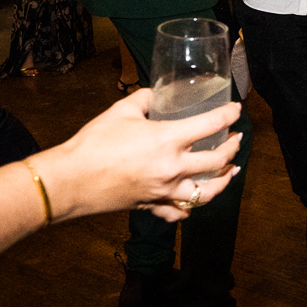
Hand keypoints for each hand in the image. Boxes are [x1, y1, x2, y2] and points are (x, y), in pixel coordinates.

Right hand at [30, 89, 244, 223]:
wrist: (70, 181)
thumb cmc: (93, 144)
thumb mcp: (120, 111)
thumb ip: (143, 99)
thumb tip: (153, 94)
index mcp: (167, 140)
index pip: (211, 125)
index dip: (228, 115)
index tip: (236, 111)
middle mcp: (172, 168)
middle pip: (217, 162)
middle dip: (232, 149)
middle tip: (236, 140)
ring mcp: (164, 191)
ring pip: (206, 193)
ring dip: (223, 181)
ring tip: (231, 172)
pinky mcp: (151, 206)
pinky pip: (178, 212)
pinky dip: (190, 208)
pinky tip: (194, 202)